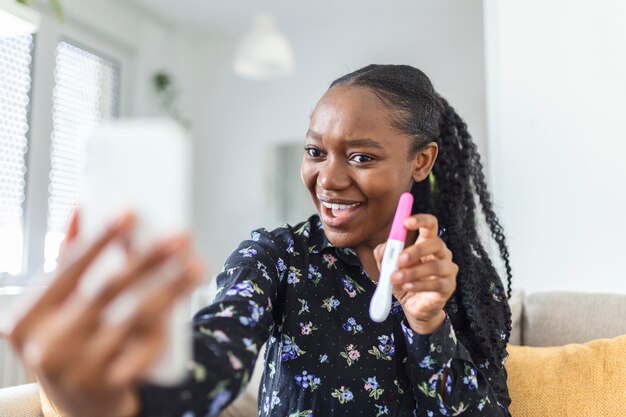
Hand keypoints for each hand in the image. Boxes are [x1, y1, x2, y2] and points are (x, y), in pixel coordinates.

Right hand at [2, 211, 202, 416]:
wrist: (76, 406)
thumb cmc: (66, 341)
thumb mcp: (54, 307)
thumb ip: (66, 260)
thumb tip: (80, 208)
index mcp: (26, 319)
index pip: (68, 270)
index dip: (100, 239)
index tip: (130, 213)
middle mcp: (48, 344)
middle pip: (107, 290)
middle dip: (147, 259)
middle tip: (180, 236)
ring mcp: (78, 368)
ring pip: (133, 318)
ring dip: (170, 288)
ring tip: (195, 266)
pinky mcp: (108, 385)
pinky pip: (146, 348)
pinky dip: (167, 325)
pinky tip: (184, 304)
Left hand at [374, 214, 457, 334]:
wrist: (413, 306)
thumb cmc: (403, 281)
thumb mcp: (388, 266)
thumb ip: (384, 255)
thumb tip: (384, 248)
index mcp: (427, 242)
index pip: (430, 224)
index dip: (420, 220)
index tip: (405, 222)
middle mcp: (441, 253)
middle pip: (436, 242)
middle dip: (416, 250)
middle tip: (399, 259)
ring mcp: (448, 269)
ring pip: (435, 265)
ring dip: (412, 272)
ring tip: (395, 279)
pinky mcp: (449, 287)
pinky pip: (436, 284)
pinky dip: (419, 285)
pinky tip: (407, 287)